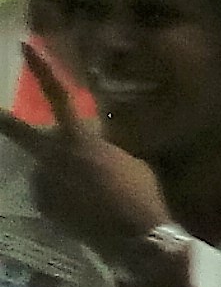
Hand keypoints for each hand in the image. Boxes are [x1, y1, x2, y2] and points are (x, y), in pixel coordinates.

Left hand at [0, 43, 172, 258]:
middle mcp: (55, 158)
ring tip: (90, 195)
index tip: (25, 48)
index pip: (58, 97)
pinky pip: (50, 195)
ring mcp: (45, 183)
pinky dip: (63, 199)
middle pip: (19, 132)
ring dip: (60, 176)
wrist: (134, 238)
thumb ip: (102, 151)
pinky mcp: (43, 207)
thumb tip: (89, 153)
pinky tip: (85, 210)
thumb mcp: (128, 162)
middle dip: (4, 120)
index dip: (42, 71)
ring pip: (46, 171)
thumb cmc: (140, 194)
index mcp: (81, 140)